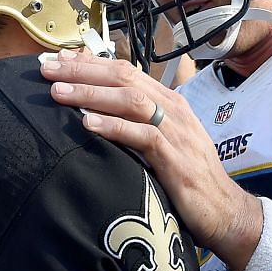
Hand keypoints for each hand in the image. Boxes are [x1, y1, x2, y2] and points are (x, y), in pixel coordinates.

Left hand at [41, 48, 261, 270]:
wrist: (224, 211)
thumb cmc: (188, 179)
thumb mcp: (165, 143)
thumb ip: (139, 124)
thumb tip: (101, 113)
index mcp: (169, 102)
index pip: (126, 70)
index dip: (91, 63)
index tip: (59, 60)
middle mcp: (173, 110)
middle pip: (124, 77)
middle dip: (83, 71)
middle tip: (48, 70)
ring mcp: (176, 133)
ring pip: (131, 100)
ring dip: (92, 94)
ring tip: (59, 93)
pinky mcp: (175, 159)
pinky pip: (142, 135)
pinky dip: (113, 127)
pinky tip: (88, 124)